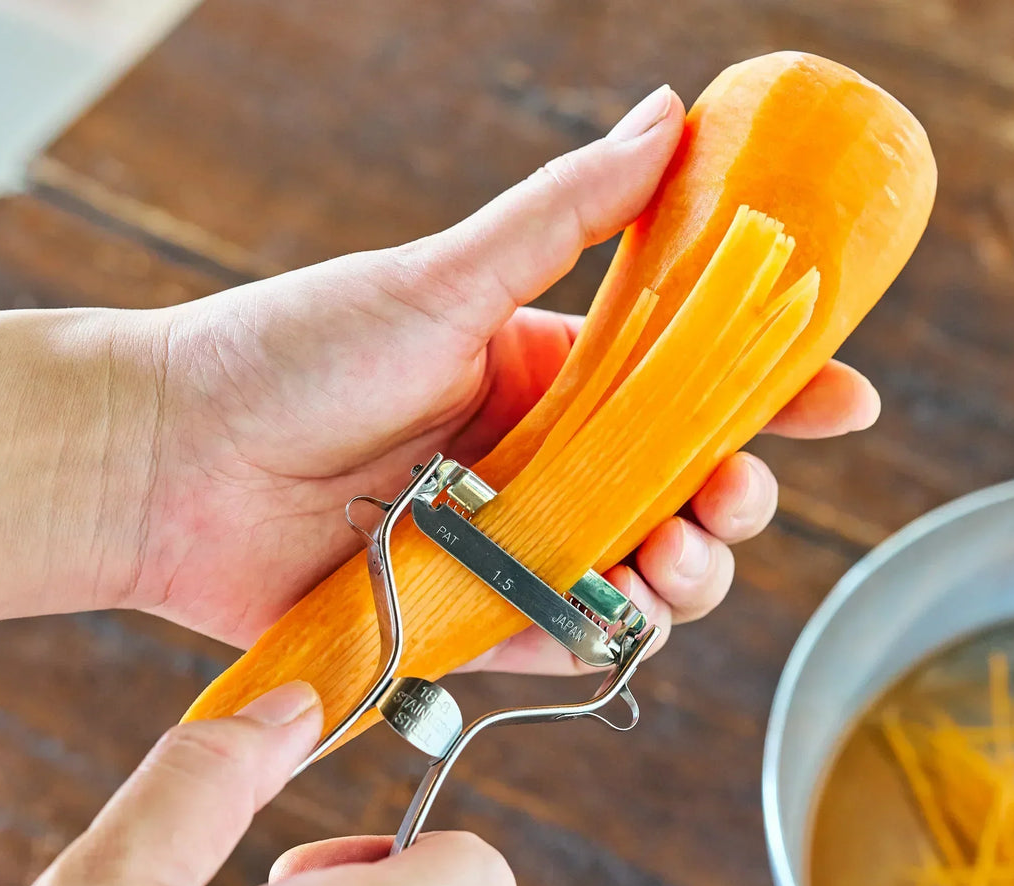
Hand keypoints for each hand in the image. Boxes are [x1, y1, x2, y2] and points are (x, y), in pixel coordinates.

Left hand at [129, 84, 877, 660]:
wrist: (173, 460)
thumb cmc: (293, 354)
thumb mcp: (440, 277)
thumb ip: (562, 217)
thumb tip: (671, 119)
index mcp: (548, 375)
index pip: (688, 385)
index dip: (772, 393)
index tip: (840, 399)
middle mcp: (542, 462)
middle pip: (681, 490)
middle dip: (734, 495)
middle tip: (733, 490)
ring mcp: (513, 545)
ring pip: (643, 572)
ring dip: (693, 570)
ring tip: (681, 553)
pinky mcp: (475, 620)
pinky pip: (571, 638)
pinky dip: (613, 631)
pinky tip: (627, 608)